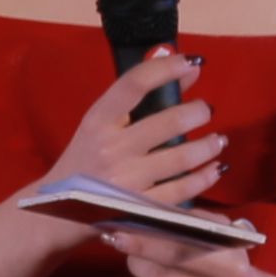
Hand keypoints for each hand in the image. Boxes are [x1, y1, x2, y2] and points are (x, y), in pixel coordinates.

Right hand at [32, 46, 221, 233]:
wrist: (57, 214)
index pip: (134, 84)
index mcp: (97, 122)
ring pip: (183, 156)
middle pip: (169, 121)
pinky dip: (205, 176)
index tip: (190, 62)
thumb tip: (180, 61)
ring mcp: (127, 181)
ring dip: (208, 145)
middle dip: (198, 112)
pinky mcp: (142, 209)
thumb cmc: (84, 160)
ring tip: (217, 140)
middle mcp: (112, 149)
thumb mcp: (99, 126)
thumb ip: (137, 96)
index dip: (166, 69)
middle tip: (205, 110)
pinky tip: (213, 169)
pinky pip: (185, 190)